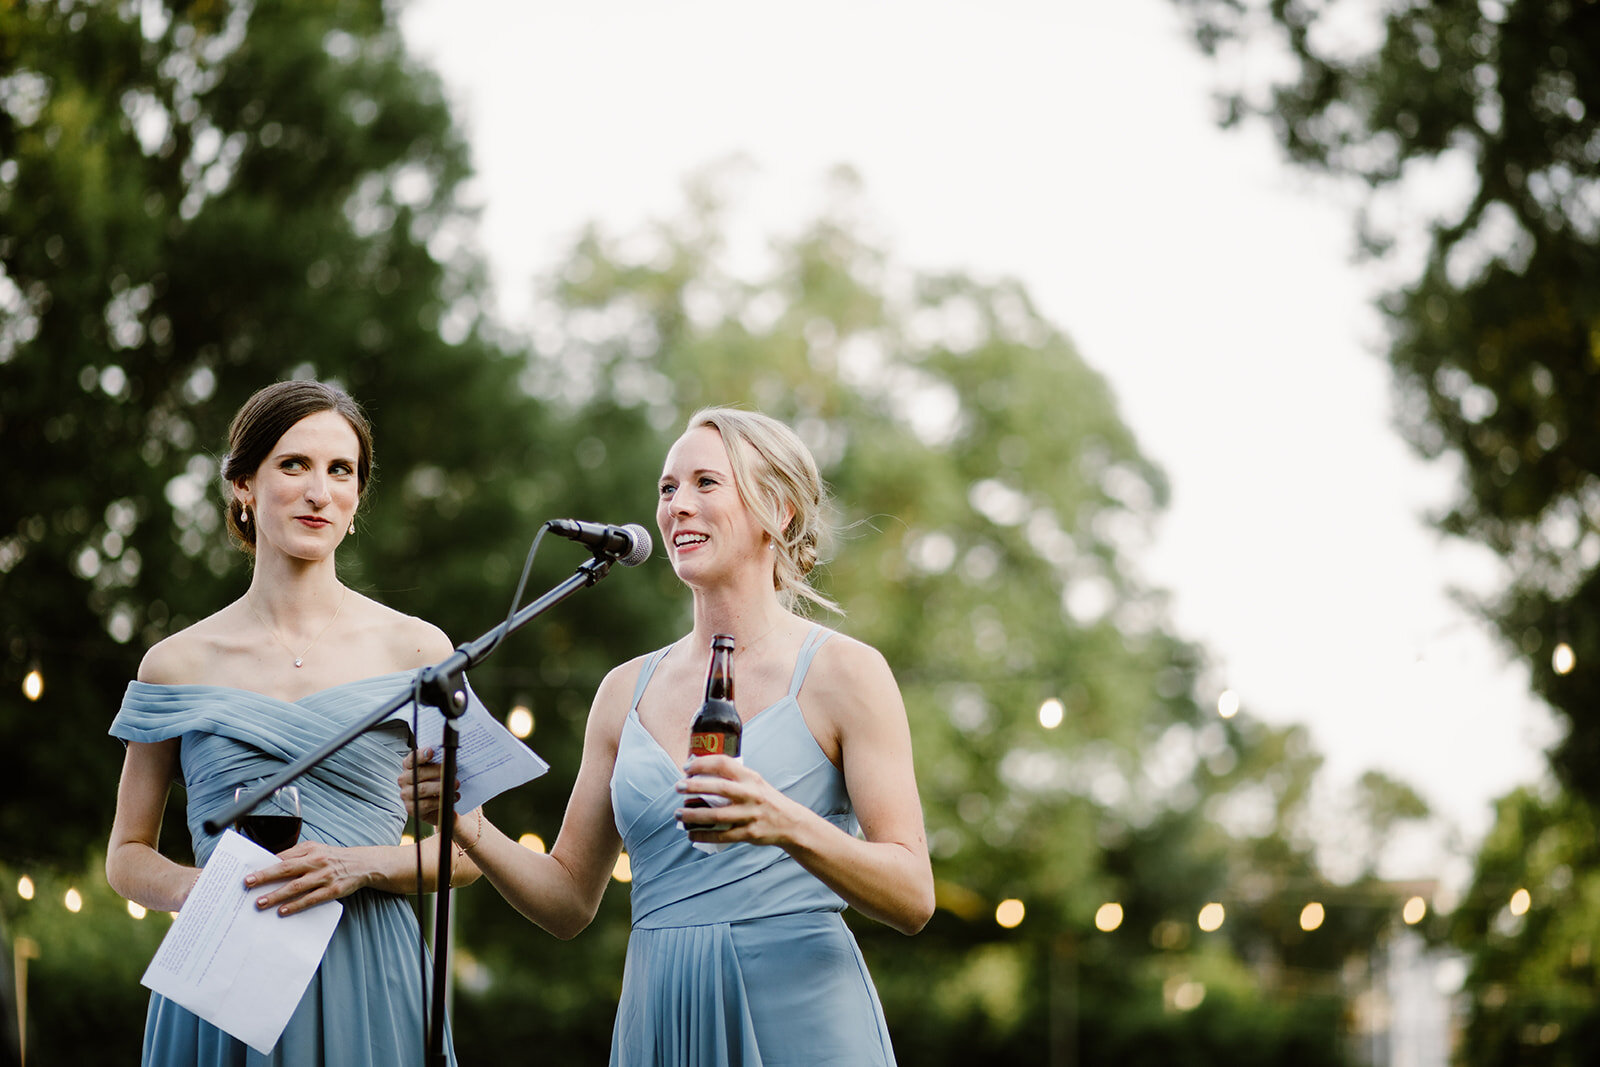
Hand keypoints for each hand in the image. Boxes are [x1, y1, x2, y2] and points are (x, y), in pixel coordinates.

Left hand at [242, 841, 369, 915]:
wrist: (362, 864)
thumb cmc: (334, 858)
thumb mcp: (316, 849)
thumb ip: (296, 855)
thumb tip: (271, 863)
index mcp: (310, 849)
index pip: (283, 856)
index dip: (265, 864)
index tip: (248, 871)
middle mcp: (316, 861)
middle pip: (286, 869)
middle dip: (265, 876)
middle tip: (248, 883)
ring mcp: (324, 876)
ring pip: (296, 886)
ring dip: (276, 895)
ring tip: (260, 902)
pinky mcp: (332, 890)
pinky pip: (310, 899)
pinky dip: (295, 905)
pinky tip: (283, 910)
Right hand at [399, 746, 456, 826]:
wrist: (435, 807)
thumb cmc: (436, 784)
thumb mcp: (436, 771)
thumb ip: (438, 763)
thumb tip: (450, 758)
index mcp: (409, 767)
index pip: (412, 759)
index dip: (421, 755)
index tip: (431, 751)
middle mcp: (404, 779)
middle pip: (420, 773)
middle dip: (438, 771)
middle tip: (454, 771)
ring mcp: (406, 794)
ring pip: (424, 789)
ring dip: (442, 787)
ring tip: (455, 786)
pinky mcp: (411, 808)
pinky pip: (427, 803)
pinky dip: (441, 800)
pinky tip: (452, 797)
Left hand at [675, 755, 799, 846]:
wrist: (790, 823)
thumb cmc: (766, 799)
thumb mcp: (755, 782)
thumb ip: (734, 777)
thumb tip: (700, 773)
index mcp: (750, 777)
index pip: (723, 763)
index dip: (702, 763)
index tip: (687, 767)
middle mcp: (751, 794)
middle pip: (718, 788)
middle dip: (694, 786)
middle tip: (678, 787)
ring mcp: (750, 815)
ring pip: (716, 815)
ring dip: (693, 815)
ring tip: (679, 814)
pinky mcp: (749, 833)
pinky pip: (722, 835)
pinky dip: (704, 835)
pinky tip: (691, 834)